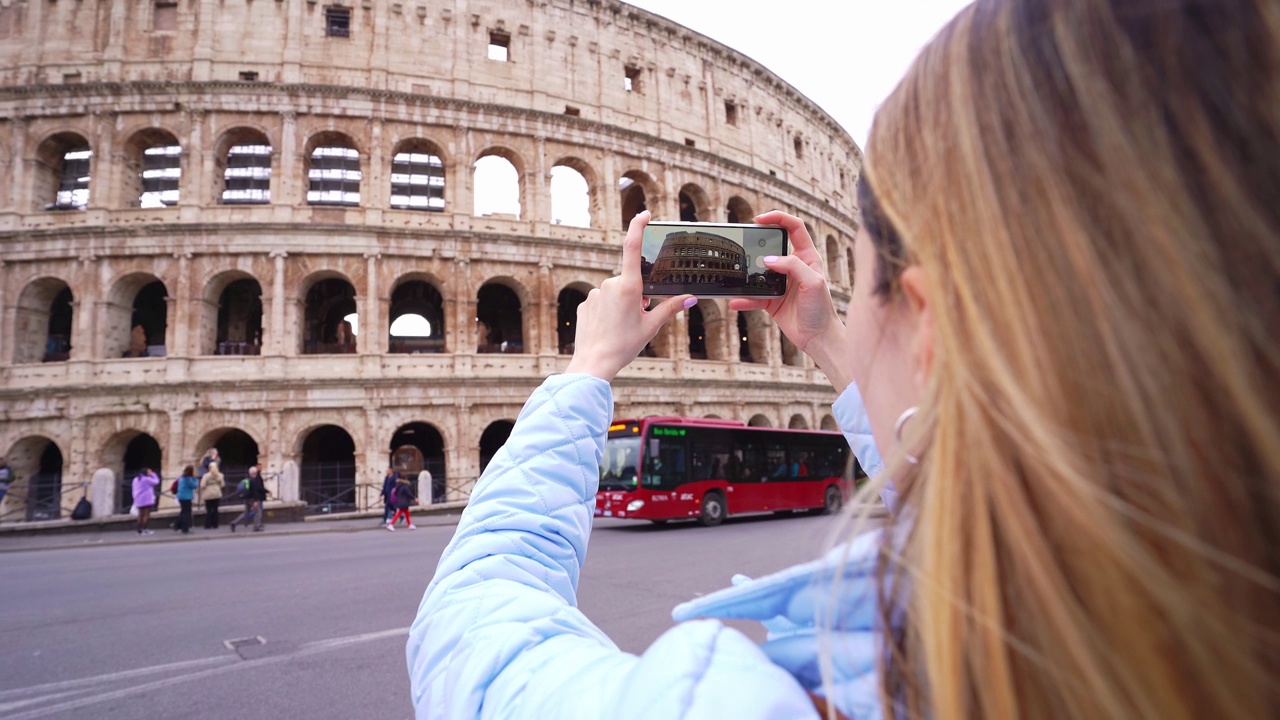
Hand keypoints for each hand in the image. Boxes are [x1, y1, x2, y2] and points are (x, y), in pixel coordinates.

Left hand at [565, 211, 695, 381]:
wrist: (594, 363)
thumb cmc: (624, 345)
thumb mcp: (652, 326)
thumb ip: (670, 308)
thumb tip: (689, 298)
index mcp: (628, 287)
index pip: (632, 247)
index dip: (638, 227)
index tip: (644, 215)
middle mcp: (609, 284)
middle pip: (629, 281)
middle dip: (637, 295)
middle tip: (638, 318)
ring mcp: (595, 293)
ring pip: (614, 293)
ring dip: (621, 304)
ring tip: (621, 328)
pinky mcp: (585, 303)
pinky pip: (601, 302)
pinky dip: (608, 312)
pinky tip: (608, 329)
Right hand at [729, 211, 847, 385]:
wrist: (818, 338)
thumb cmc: (822, 309)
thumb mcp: (813, 282)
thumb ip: (793, 266)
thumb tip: (768, 259)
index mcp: (807, 258)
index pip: (794, 228)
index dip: (778, 218)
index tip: (760, 219)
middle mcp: (793, 268)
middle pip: (772, 246)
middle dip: (757, 242)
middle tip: (744, 241)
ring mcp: (781, 284)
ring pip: (759, 272)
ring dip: (747, 273)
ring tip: (736, 272)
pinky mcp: (771, 301)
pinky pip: (753, 297)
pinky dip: (743, 299)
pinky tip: (735, 301)